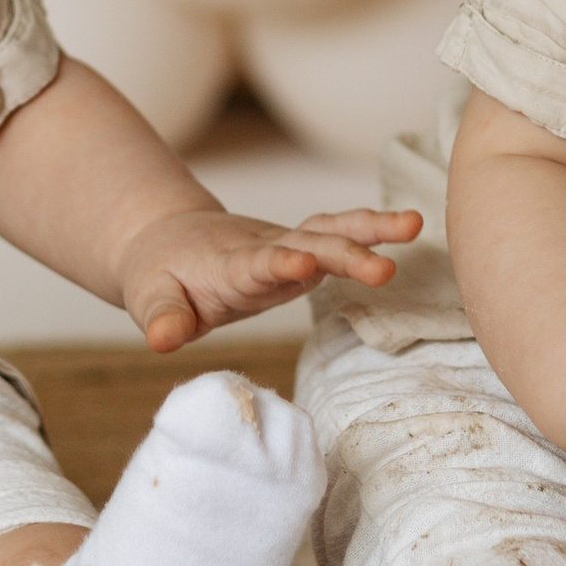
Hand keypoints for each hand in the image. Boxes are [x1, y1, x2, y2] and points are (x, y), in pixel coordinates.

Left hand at [120, 205, 422, 354]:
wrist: (169, 239)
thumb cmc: (161, 276)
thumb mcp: (151, 300)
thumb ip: (163, 319)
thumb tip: (162, 341)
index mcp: (228, 266)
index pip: (256, 265)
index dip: (278, 264)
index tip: (303, 263)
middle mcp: (264, 250)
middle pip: (308, 246)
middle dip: (345, 256)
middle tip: (385, 270)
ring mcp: (286, 246)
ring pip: (329, 230)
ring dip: (370, 228)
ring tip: (414, 224)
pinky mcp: (303, 248)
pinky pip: (338, 234)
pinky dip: (370, 228)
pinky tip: (409, 226)